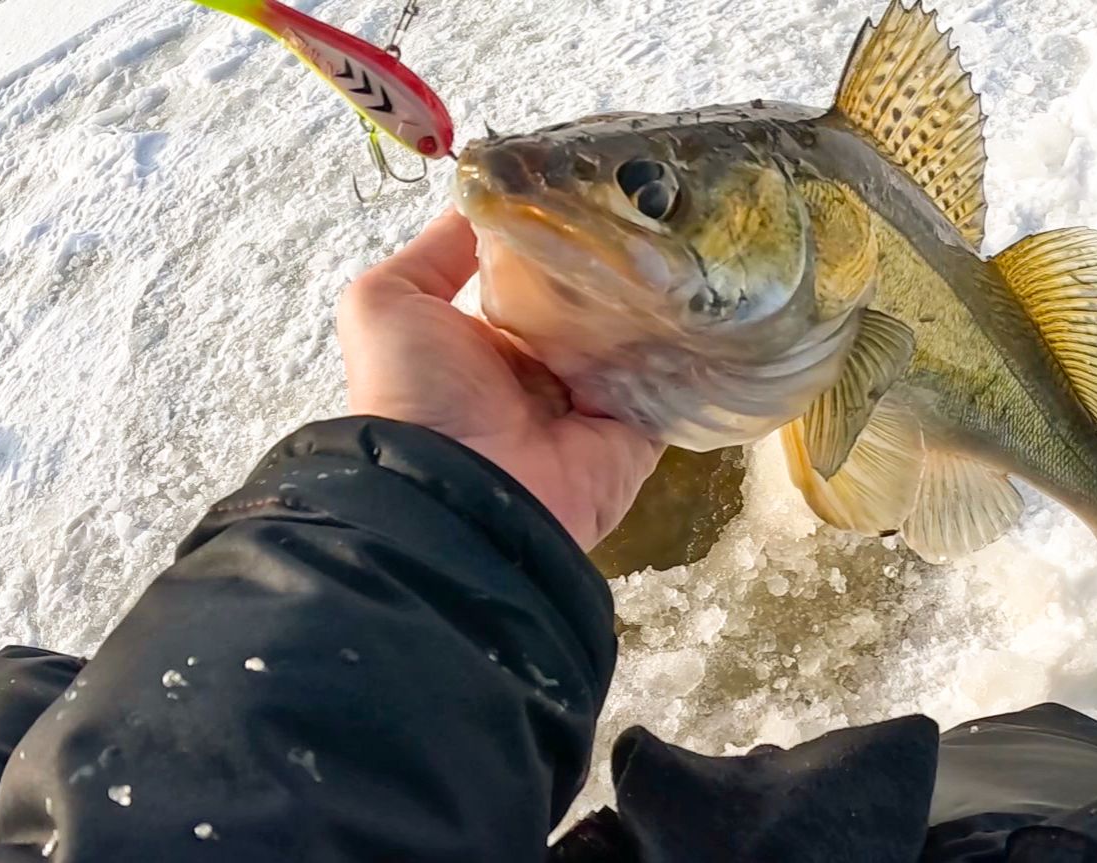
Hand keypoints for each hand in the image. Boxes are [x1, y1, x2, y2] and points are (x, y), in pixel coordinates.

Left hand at [338, 208, 663, 548]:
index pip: (537, 280)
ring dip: (658, 295)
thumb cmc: (415, 394)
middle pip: (593, 305)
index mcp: (488, 344)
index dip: (559, 237)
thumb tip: (481, 202)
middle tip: (655, 202)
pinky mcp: (636, 434)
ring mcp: (593, 405)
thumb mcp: (387, 302)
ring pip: (638, 336)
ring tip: (690, 233)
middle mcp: (542, 373)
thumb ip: (434, 252)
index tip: (594, 185)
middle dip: (618, 262)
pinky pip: (672, 382)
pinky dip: (689, 347)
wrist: (458, 497)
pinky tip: (710, 293)